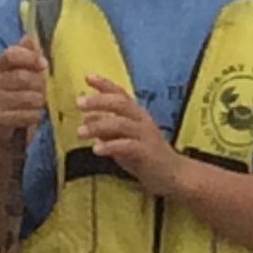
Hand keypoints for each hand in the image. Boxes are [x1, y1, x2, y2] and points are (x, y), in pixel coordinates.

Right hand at [0, 37, 49, 148]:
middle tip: (43, 90)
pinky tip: (32, 115)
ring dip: (39, 101)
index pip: (10, 54)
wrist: (10, 129)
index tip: (43, 64)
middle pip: (23, 77)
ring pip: (28, 97)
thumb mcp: (28, 73)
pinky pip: (26, 115)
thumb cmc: (22, 96)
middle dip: (39, 84)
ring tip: (38, 103)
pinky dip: (35, 116)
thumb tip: (31, 37)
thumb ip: (30, 55)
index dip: (29, 57)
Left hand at [74, 75, 190, 197]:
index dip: (105, 85)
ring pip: (121, 123)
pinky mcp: (147, 152)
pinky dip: (110, 146)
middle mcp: (142, 120)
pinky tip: (97, 150)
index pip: (121, 94)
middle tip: (79, 103)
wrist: (174, 176)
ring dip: (98, 126)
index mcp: (137, 115)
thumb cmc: (146, 157)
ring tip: (80, 132)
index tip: (88, 76)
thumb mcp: (122, 140)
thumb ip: (107, 130)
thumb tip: (87, 118)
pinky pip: (127, 145)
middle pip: (121, 103)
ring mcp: (146, 135)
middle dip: (99, 101)